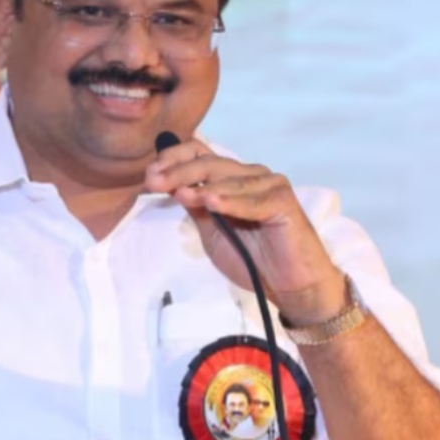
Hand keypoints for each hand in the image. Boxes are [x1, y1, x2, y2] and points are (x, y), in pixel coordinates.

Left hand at [144, 138, 345, 324]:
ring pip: (229, 179)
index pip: (199, 154)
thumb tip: (170, 185)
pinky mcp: (284, 201)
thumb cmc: (253, 259)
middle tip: (154, 182)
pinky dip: (232, 202)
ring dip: (202, 186)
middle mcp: (251, 174)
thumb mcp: (212, 232)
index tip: (150, 176)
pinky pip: (253, 200)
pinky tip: (212, 202)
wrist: (290, 285)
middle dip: (178, 172)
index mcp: (232, 178)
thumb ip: (196, 208)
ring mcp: (269, 184)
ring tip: (181, 194)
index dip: (173, 159)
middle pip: (210, 164)